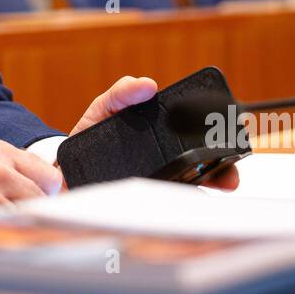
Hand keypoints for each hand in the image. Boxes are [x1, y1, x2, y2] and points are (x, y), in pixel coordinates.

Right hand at [0, 138, 63, 219]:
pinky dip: (8, 231)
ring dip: (20, 218)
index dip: (44, 189)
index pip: (45, 170)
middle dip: (33, 204)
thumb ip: (9, 170)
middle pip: (45, 190)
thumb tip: (53, 186)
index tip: (38, 199)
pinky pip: (17, 224)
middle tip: (9, 212)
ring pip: (33, 209)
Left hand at [66, 75, 240, 191]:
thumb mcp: (105, 108)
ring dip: (208, 189)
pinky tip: (184, 202)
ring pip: (194, 188)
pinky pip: (168, 208)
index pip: (198, 134)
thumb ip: (122, 93)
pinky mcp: (146, 203)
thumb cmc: (92, 134)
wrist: (66, 169)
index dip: (218, 135)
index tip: (228, 135)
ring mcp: (160, 183)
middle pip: (207, 166)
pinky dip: (179, 208)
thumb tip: (147, 84)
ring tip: (214, 189)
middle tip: (228, 176)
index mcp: (163, 134)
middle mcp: (168, 160)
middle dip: (224, 170)